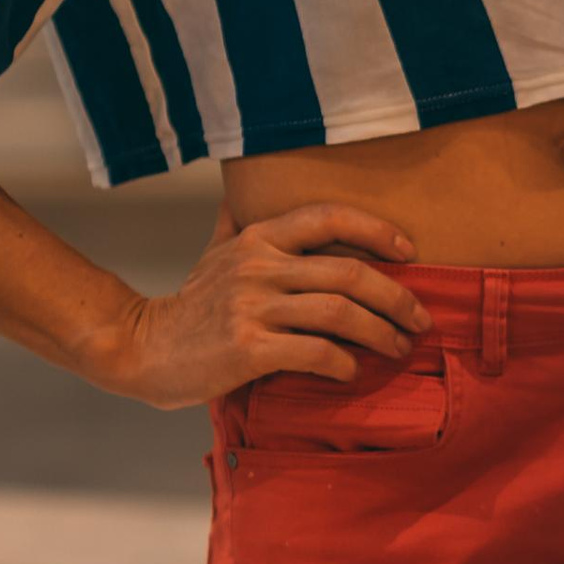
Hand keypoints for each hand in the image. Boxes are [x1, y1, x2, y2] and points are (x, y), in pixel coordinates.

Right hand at [86, 202, 428, 409]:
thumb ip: (233, 222)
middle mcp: (258, 265)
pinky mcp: (249, 348)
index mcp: (257, 238)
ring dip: (381, 333)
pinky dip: (344, 364)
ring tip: (398, 348)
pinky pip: (316, 353)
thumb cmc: (189, 306)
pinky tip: (352, 372)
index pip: (328, 217)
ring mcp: (253, 307)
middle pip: (349, 272)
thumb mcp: (211, 253)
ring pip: (340, 313)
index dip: (377, 230)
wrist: (143, 348)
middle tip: (420, 319)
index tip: (409, 252)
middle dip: (396, 297)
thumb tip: (237, 190)